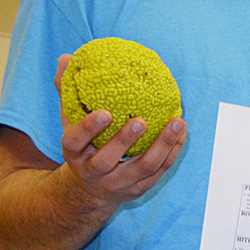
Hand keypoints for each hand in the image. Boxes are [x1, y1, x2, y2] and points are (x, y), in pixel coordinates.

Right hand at [56, 54, 186, 205]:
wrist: (90, 191)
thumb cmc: (83, 147)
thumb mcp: (70, 123)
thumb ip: (68, 93)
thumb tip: (67, 58)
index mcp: (73, 154)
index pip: (76, 142)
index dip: (89, 129)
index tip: (105, 112)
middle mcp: (94, 171)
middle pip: (108, 159)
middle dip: (125, 140)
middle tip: (142, 120)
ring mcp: (119, 183)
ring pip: (143, 167)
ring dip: (162, 145)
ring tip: (177, 122)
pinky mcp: (139, 189)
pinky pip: (160, 170)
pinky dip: (172, 151)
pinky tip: (182, 133)